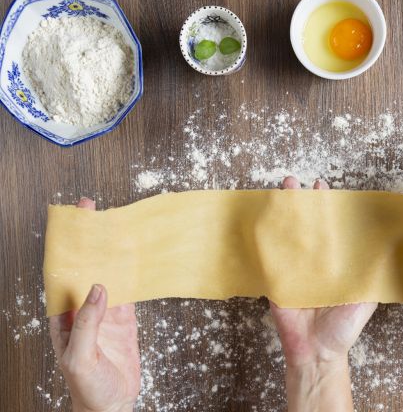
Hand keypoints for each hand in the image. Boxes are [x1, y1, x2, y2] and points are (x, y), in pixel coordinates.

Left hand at [49, 198, 139, 411]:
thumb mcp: (80, 358)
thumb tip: (98, 287)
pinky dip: (134, 274)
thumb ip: (87, 323)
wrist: (112, 408)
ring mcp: (105, 314)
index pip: (61, 274)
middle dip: (90, 241)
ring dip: (113, 254)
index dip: (66, 247)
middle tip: (97, 213)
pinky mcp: (124, 321)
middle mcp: (82, 311)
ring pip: (108, 275)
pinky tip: (138, 259)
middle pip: (84, 268)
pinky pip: (129, 291)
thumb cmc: (88, 390)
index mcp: (63, 318)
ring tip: (120, 229)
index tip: (75, 221)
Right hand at [271, 177, 377, 411]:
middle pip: (305, 225)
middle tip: (297, 183)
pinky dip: (265, 239)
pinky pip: (269, 258)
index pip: (329, 227)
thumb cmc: (343, 328)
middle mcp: (312, 262)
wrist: (318, 351)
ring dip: (281, 213)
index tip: (324, 187)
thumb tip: (393, 249)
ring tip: (281, 190)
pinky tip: (263, 220)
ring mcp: (292, 270)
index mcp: (332, 262)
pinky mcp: (276, 281)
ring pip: (286, 235)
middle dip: (300, 202)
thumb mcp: (367, 298)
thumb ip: (375, 274)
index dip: (326, 206)